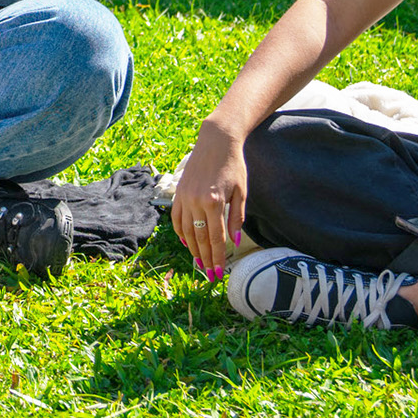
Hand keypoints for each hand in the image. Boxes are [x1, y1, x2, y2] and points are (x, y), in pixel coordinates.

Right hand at [170, 120, 248, 281]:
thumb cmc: (233, 165)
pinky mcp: (178, 192)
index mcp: (214, 202)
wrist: (216, 141)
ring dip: (193, 250)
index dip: (217, 257)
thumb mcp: (241, 192)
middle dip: (205, 259)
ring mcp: (184, 197)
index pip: (215, 238)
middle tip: (209, 275)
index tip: (219, 273)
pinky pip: (176, 218)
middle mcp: (196, 201)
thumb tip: (234, 242)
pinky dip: (180, 232)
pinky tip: (187, 243)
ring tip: (199, 264)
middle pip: (200, 238)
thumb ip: (237, 218)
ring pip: (186, 231)